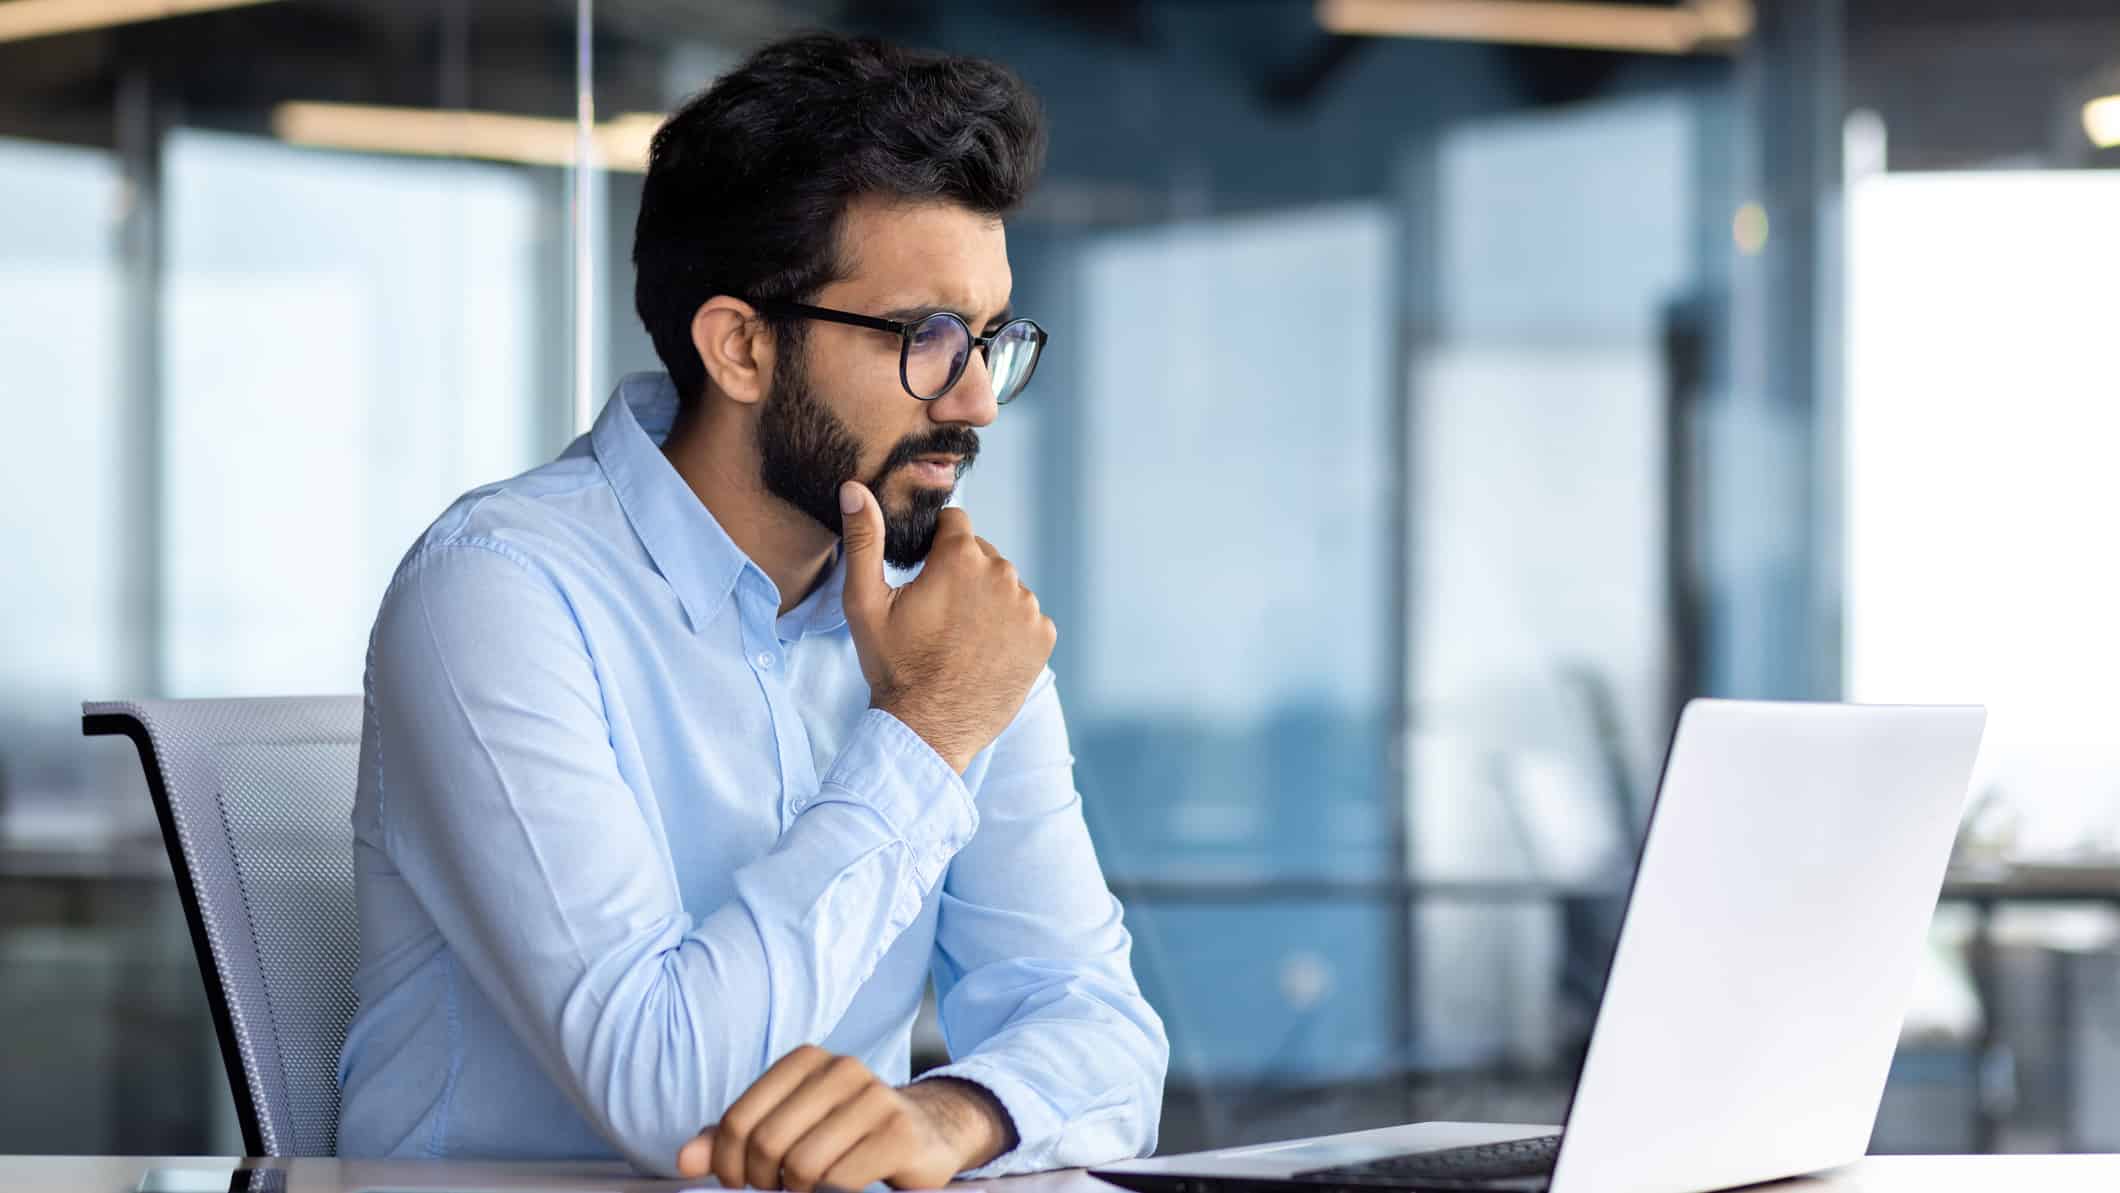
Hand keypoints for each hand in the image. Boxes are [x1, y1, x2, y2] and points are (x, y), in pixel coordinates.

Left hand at [675, 1045, 1014, 1189]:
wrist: (926, 1134)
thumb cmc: (845, 1134)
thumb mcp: (786, 1128)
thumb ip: (732, 1140)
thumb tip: (684, 1162)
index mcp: (806, 1061)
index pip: (738, 1119)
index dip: (727, 1162)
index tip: (738, 1181)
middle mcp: (841, 1069)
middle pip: (768, 1143)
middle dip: (762, 1180)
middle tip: (776, 1189)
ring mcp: (875, 1098)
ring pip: (802, 1165)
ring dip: (797, 1191)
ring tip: (809, 1187)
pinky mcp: (898, 1133)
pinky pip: (840, 1180)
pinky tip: (841, 1187)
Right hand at [838, 482, 1054, 771]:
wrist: (929, 729)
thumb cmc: (893, 666)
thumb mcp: (865, 602)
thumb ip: (864, 539)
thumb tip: (854, 487)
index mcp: (961, 557)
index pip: (954, 523)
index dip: (935, 546)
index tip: (923, 576)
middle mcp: (1003, 573)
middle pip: (981, 555)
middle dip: (962, 574)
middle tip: (937, 616)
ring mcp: (1028, 606)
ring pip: (1004, 586)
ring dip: (986, 601)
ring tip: (959, 638)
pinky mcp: (1043, 637)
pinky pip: (1026, 617)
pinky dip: (1008, 628)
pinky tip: (983, 652)